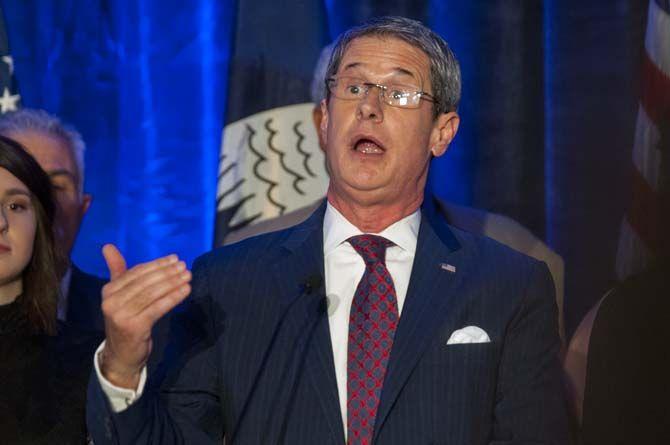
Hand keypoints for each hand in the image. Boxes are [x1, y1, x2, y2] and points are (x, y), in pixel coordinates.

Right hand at [99, 244, 191, 388]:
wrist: (121, 354)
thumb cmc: (125, 320)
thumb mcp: (119, 295)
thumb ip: (117, 270)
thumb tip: (108, 245)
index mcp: (108, 291)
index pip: (136, 272)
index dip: (156, 264)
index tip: (174, 258)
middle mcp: (112, 302)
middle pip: (146, 282)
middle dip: (167, 272)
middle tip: (184, 266)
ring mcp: (122, 315)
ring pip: (153, 294)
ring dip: (173, 283)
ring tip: (188, 276)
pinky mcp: (134, 326)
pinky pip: (158, 308)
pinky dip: (174, 297)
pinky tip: (186, 290)